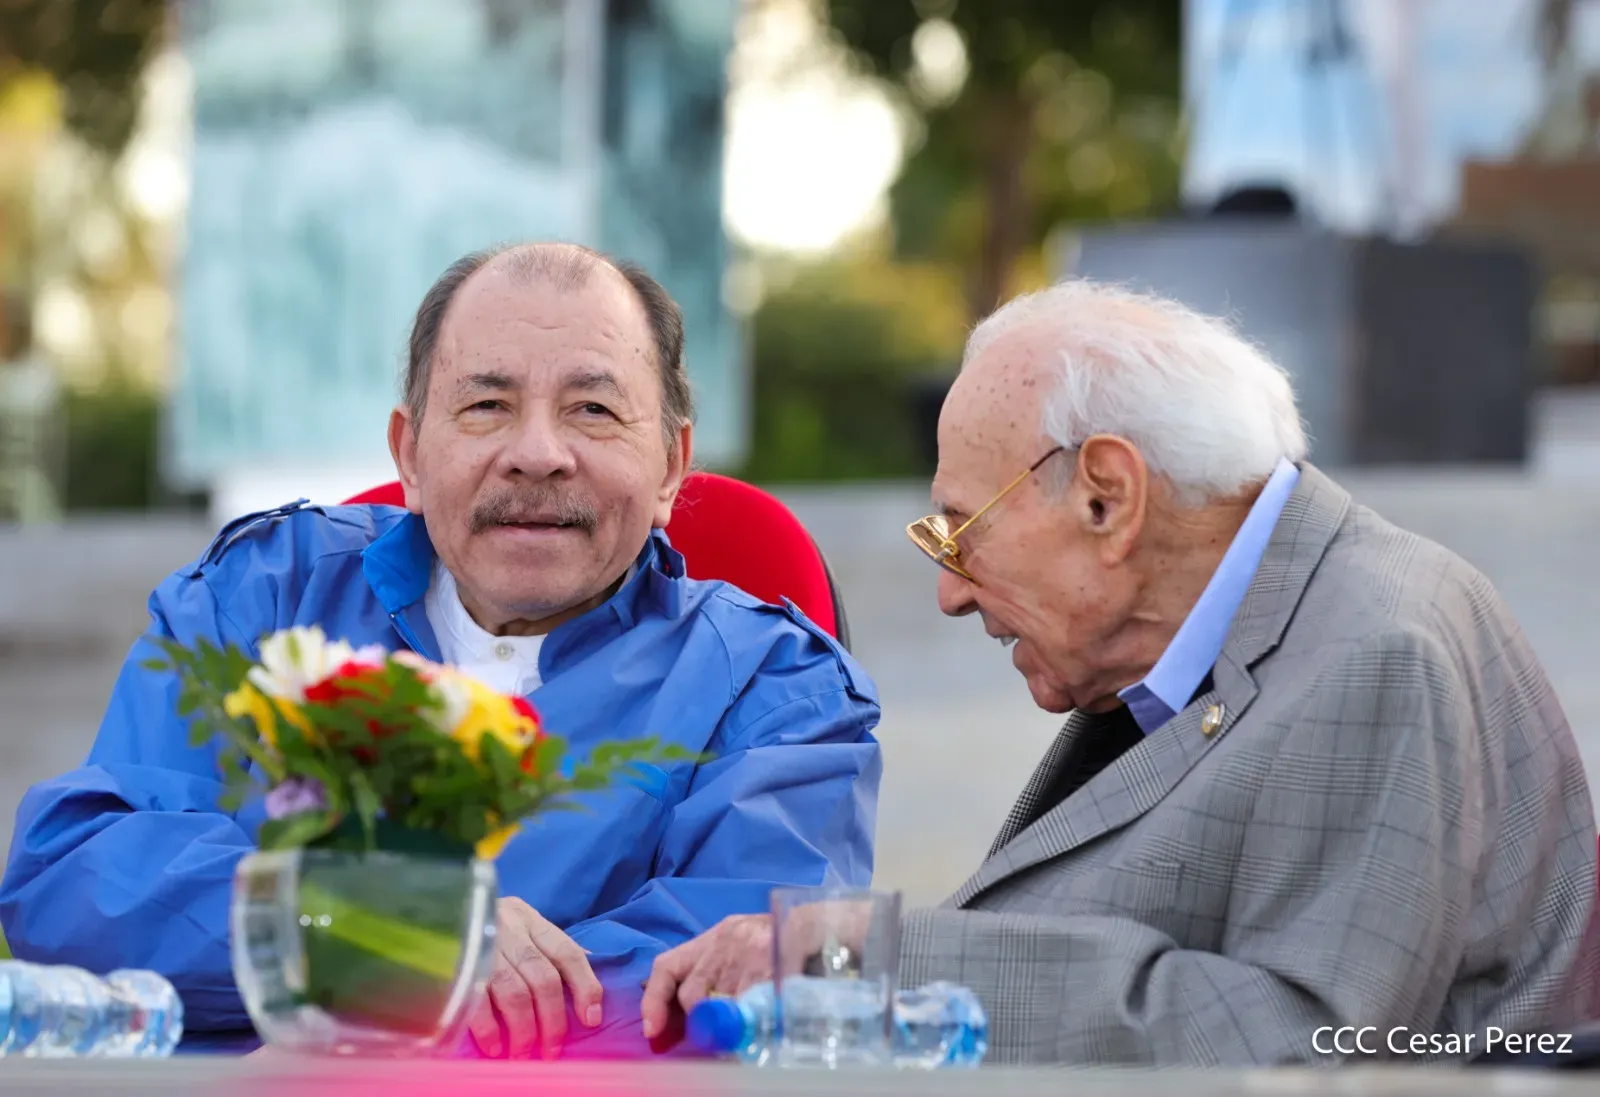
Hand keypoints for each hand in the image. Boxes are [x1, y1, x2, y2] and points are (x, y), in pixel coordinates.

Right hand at [469, 897, 602, 1058]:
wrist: (436, 908)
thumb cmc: (489, 928)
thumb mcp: (522, 928)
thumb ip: (550, 952)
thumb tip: (586, 991)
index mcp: (531, 921)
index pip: (568, 953)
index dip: (585, 987)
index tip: (591, 1020)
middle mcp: (510, 931)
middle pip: (543, 979)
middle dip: (552, 1021)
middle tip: (552, 1051)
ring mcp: (482, 948)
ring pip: (515, 994)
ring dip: (524, 1031)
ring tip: (525, 1055)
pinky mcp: (456, 966)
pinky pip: (478, 1003)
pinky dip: (490, 1030)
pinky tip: (495, 1047)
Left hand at [640, 914, 773, 1038]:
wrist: (818, 927)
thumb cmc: (775, 941)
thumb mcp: (737, 946)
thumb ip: (713, 972)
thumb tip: (693, 1016)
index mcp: (713, 937)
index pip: (667, 966)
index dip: (654, 1000)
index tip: (653, 1031)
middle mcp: (724, 943)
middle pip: (692, 993)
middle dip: (702, 1017)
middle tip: (719, 1028)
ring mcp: (747, 956)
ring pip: (721, 1005)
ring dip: (730, 1021)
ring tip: (746, 1022)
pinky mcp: (770, 970)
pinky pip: (750, 1009)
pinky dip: (752, 1023)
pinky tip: (762, 1020)